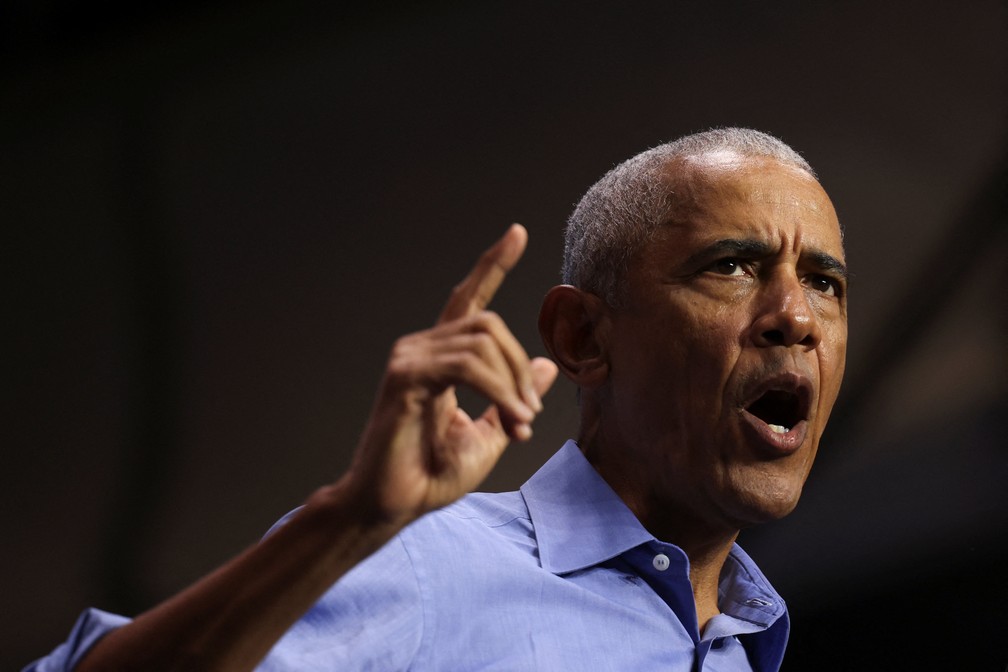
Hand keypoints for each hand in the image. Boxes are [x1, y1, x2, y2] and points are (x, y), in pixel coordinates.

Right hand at [345, 224, 557, 526]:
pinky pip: (467, 363)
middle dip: (521, 366)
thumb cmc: (431, 475)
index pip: (468, 299)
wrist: (393, 506)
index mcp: (440, 357)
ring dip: (513, 384)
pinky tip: (510, 420)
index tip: (518, 232)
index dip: (493, 264)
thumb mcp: (491, 435)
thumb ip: (514, 398)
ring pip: (481, 340)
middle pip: (488, 323)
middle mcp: (421, 348)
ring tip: (519, 424)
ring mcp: (410, 359)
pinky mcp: (405, 377)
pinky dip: (499, 390)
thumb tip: (549, 366)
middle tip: (529, 415)